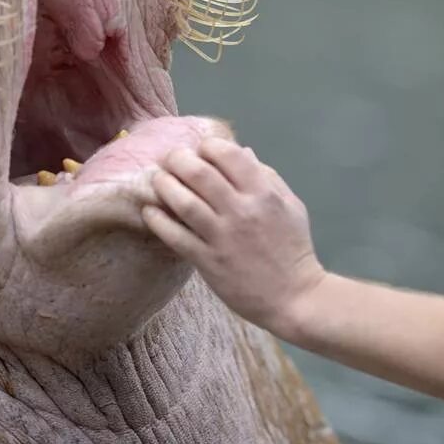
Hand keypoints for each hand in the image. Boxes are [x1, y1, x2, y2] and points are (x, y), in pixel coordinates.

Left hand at [142, 137, 325, 332]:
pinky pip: (175, 236)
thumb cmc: (293, 249)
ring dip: (164, 185)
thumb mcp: (291, 206)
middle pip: (199, 173)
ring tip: (157, 179)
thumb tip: (243, 151)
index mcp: (263, 194)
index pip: (229, 154)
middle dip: (179, 159)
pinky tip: (149, 211)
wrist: (294, 298)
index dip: (209, 145)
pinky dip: (158, 220)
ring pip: (184, 201)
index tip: (200, 149)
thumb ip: (268, 177)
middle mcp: (241, 211)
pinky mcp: (208, 261)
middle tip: (171, 159)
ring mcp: (222, 236)